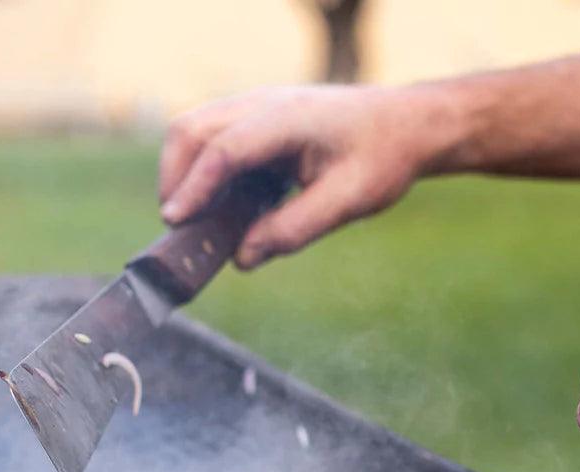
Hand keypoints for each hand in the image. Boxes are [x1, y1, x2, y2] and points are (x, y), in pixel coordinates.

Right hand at [159, 85, 434, 268]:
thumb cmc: (381, 159)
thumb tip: (241, 258)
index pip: (224, 148)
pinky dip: (203, 174)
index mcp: (288, 119)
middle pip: (191, 130)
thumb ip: (293, 230)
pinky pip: (212, 142)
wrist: (404, 126)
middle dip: (175, 179)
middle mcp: (263, 104)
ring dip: (184, 176)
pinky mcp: (255, 122)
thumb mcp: (347, 202)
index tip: (175, 221)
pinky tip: (222, 209)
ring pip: (194, 131)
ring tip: (195, 223)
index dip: (194, 187)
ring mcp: (255, 108)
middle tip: (178, 229)